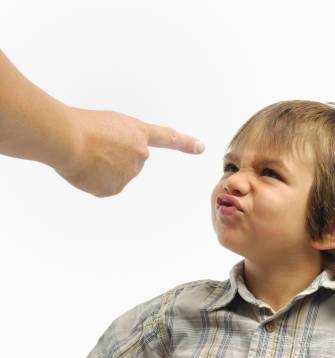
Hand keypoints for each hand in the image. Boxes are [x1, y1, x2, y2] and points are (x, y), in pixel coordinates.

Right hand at [54, 107, 204, 196]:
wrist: (68, 140)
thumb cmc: (80, 126)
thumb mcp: (106, 126)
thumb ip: (119, 144)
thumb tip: (112, 170)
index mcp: (137, 133)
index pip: (167, 138)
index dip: (185, 143)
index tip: (201, 147)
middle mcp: (140, 154)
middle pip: (129, 161)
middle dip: (114, 158)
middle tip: (94, 148)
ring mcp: (129, 173)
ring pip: (115, 175)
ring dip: (101, 169)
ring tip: (86, 156)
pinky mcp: (115, 188)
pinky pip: (103, 186)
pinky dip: (93, 181)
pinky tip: (84, 170)